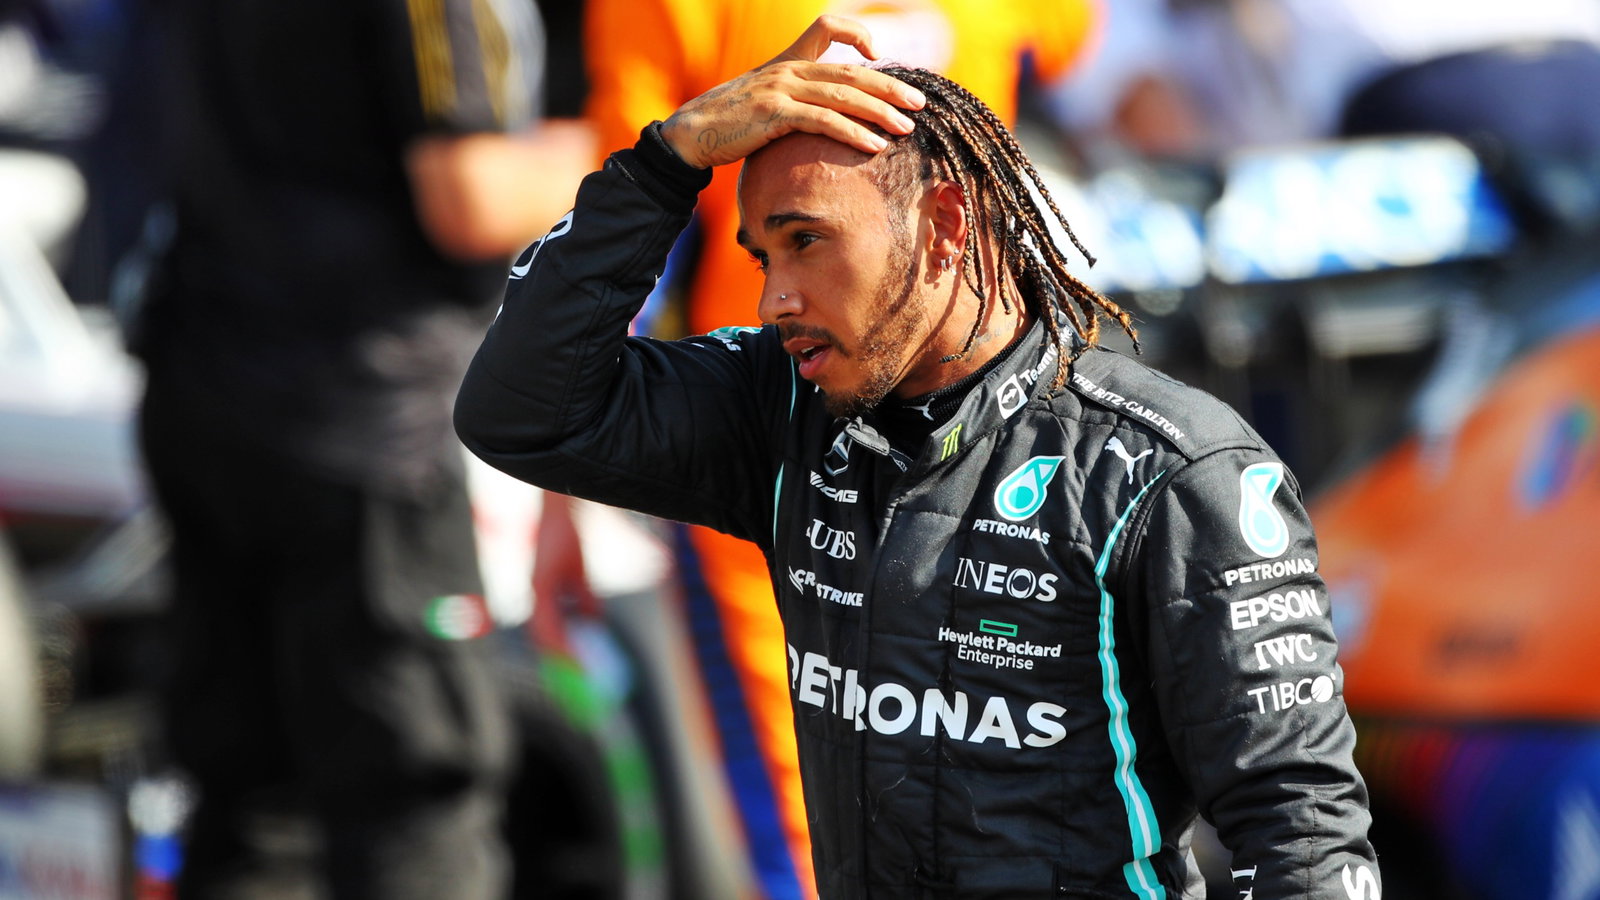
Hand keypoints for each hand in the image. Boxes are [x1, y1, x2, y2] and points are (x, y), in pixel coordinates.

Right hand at [659, 15, 926, 168]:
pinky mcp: (774, 113)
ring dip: (879, 112)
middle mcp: (788, 68)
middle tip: (917, 103)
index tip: (878, 56)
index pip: (827, 26)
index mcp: (787, 61)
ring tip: (905, 128)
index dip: (857, 34)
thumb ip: (793, 102)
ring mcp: (781, 88)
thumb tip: (823, 120)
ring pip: (843, 95)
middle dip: (889, 86)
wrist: (690, 134)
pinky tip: (873, 145)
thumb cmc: (728, 125)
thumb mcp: (763, 103)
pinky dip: (852, 133)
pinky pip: (824, 120)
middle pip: (850, 70)